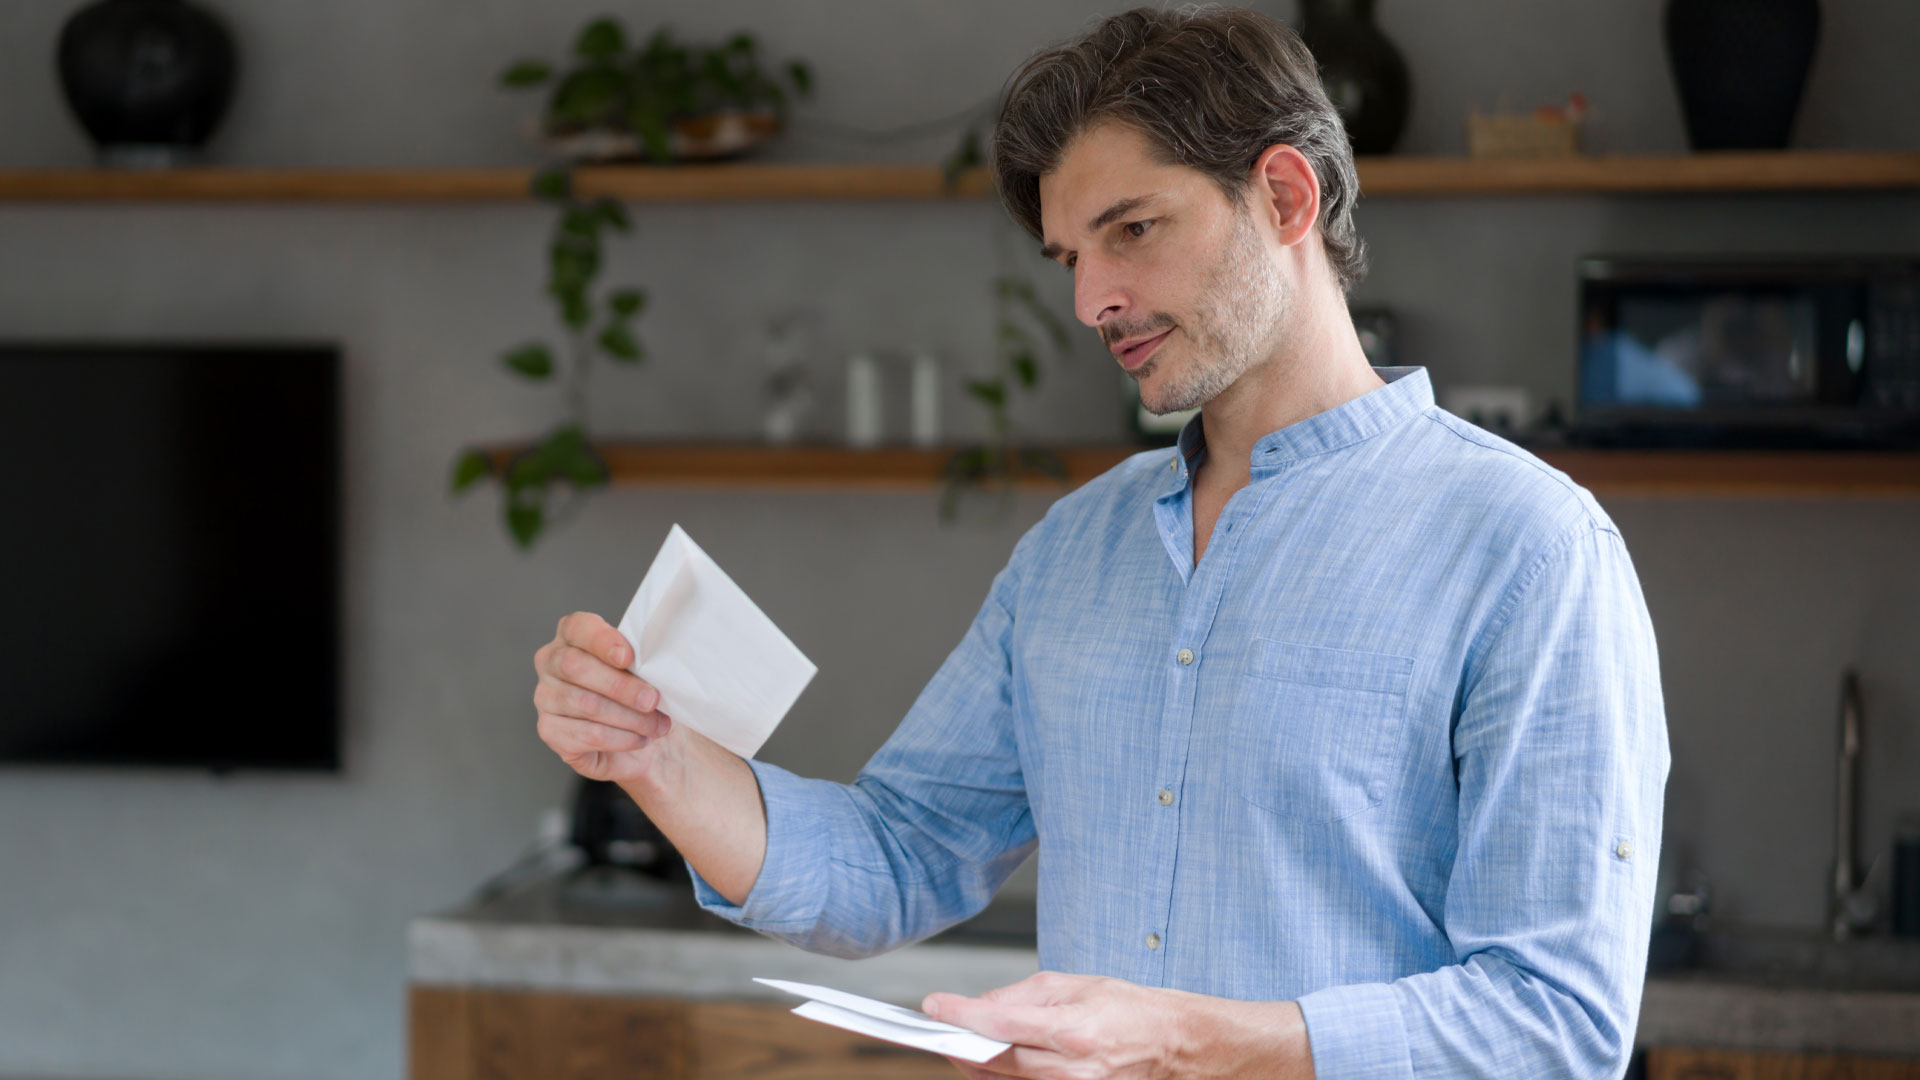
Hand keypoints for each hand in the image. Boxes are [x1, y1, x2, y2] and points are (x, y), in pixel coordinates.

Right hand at [533, 611, 671, 783]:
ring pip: (585, 704)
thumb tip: (656, 661)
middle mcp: (551, 662)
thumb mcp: (647, 668)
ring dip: (628, 717)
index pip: (578, 627)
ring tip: (656, 726)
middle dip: (621, 686)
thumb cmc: (643, 693)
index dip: (602, 641)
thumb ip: (643, 658)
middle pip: (575, 667)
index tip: (628, 657)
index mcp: (573, 635)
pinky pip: (587, 735)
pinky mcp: (550, 730)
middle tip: (652, 700)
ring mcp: (545, 696)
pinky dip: (620, 738)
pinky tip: (640, 739)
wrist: (647, 738)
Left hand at [922, 972, 1311, 1079]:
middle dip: (958, 1043)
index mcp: (1071, 1032)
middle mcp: (1069, 1072)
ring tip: (964, 1041)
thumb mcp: (1077, 985)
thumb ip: (1023, 995)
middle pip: (991, 1064)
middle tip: (940, 1025)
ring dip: (975, 1064)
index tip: (933, 1005)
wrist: (1179, 1048)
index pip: (997, 1025)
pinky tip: (992, 1062)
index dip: (958, 1014)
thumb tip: (980, 1007)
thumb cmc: (1132, 1011)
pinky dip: (1000, 1079)